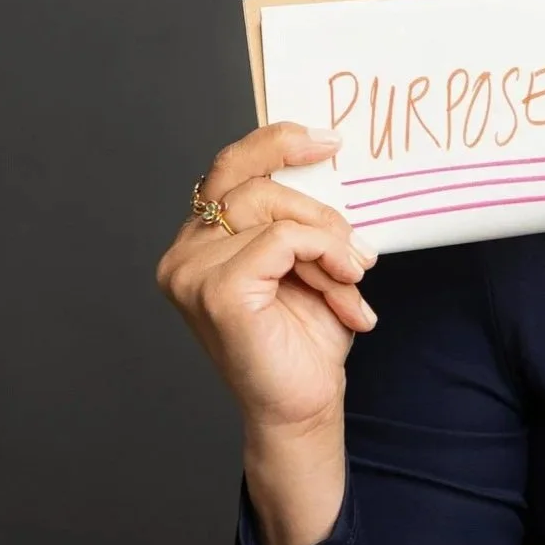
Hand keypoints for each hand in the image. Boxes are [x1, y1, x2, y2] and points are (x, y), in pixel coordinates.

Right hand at [155, 123, 378, 435]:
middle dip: (320, 211)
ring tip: (351, 281)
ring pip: (275, 211)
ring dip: (330, 244)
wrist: (304, 404)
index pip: (231, 167)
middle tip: (359, 250)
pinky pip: (284, 240)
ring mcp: (192, 271)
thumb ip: (302, 217)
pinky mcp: (216, 290)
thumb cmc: (305, 339)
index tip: (327, 141)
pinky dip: (325, 256)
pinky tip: (344, 288)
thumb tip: (329, 165)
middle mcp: (185, 252)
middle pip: (255, 182)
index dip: (277, 143)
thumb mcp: (310, 261)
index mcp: (203, 240)